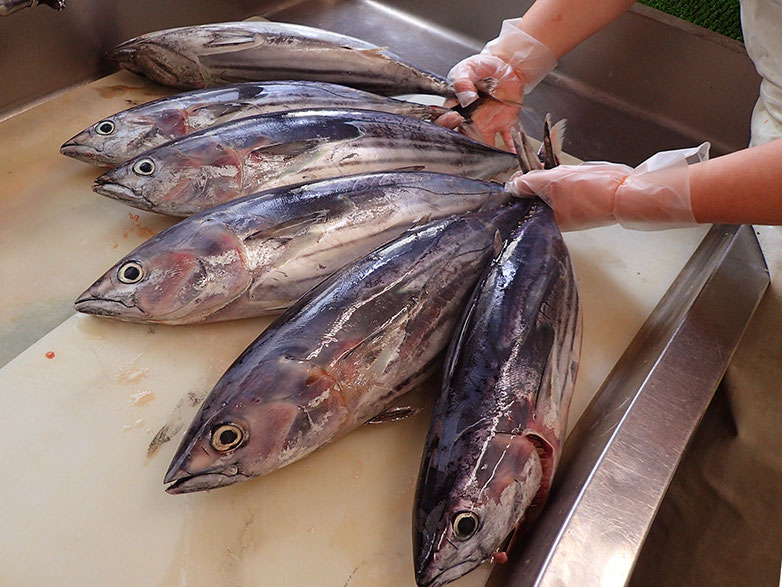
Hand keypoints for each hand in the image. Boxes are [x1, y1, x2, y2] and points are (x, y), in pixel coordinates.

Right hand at [435, 19, 556, 149]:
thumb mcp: (468, 68)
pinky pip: (508, 139)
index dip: (446, 126)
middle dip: (465, 150)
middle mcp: (470, 121)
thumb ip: (463, 80)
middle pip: (464, 140)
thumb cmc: (481, 66)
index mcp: (456, 109)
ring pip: (485, 145)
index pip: (446, 124)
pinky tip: (512, 155)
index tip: (455, 119)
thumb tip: (465, 96)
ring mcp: (488, 125)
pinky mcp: (505, 124)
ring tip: (489, 161)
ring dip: (487, 154)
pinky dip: (511, 148)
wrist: (506, 65)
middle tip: (470, 152)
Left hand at [506, 143, 709, 230]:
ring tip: (563, 169)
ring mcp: (572, 211)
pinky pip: (569, 189)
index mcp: (545, 219)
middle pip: (536, 195)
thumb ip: (528, 182)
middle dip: (538, 177)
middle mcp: (557, 219)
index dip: (520, 183)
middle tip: (545, 165)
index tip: (524, 169)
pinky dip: (568, 178)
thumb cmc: (591, 190)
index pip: (523, 201)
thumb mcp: (552, 181)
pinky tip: (575, 172)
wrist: (626, 192)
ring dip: (554, 176)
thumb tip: (511, 186)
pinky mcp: (585, 203)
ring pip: (553, 190)